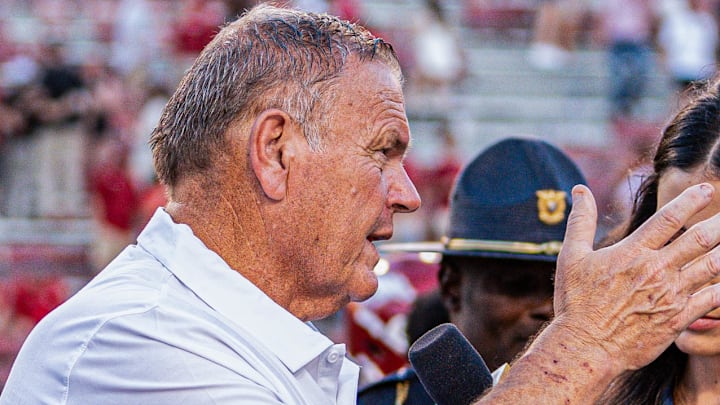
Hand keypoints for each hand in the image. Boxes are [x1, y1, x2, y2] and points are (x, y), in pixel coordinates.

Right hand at [554, 183, 719, 373]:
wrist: (586, 346)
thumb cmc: (576, 301)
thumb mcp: (571, 256)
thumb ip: (580, 220)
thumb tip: (580, 190)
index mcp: (632, 252)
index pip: (668, 218)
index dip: (691, 200)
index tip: (707, 190)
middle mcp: (656, 270)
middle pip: (699, 239)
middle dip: (719, 222)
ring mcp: (670, 295)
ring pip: (711, 266)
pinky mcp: (678, 319)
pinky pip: (712, 299)